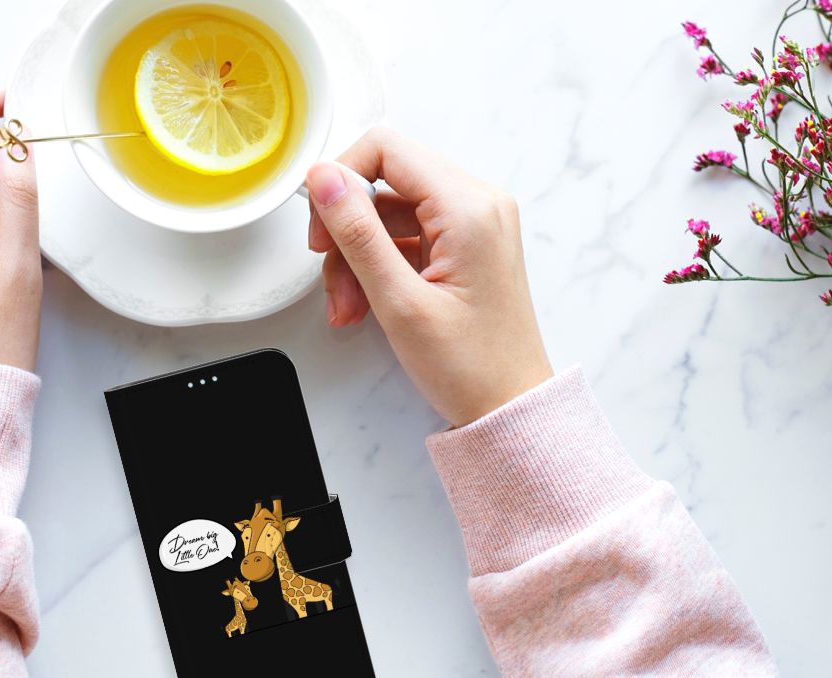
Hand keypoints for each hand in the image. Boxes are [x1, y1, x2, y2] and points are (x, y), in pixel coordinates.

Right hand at [306, 128, 551, 426]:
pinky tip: (365, 305)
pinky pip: (406, 237)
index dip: (341, 179)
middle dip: (347, 230)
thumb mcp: (399, 301)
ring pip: (389, 214)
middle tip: (331, 276)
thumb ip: (357, 233)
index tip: (321, 224)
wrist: (510, 407)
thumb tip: (324, 178)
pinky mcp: (464, 245)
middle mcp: (477, 204)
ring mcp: (472, 224)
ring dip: (357, 257)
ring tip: (348, 307)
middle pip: (384, 182)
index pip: (386, 149)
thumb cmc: (470, 366)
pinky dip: (378, 267)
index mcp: (469, 207)